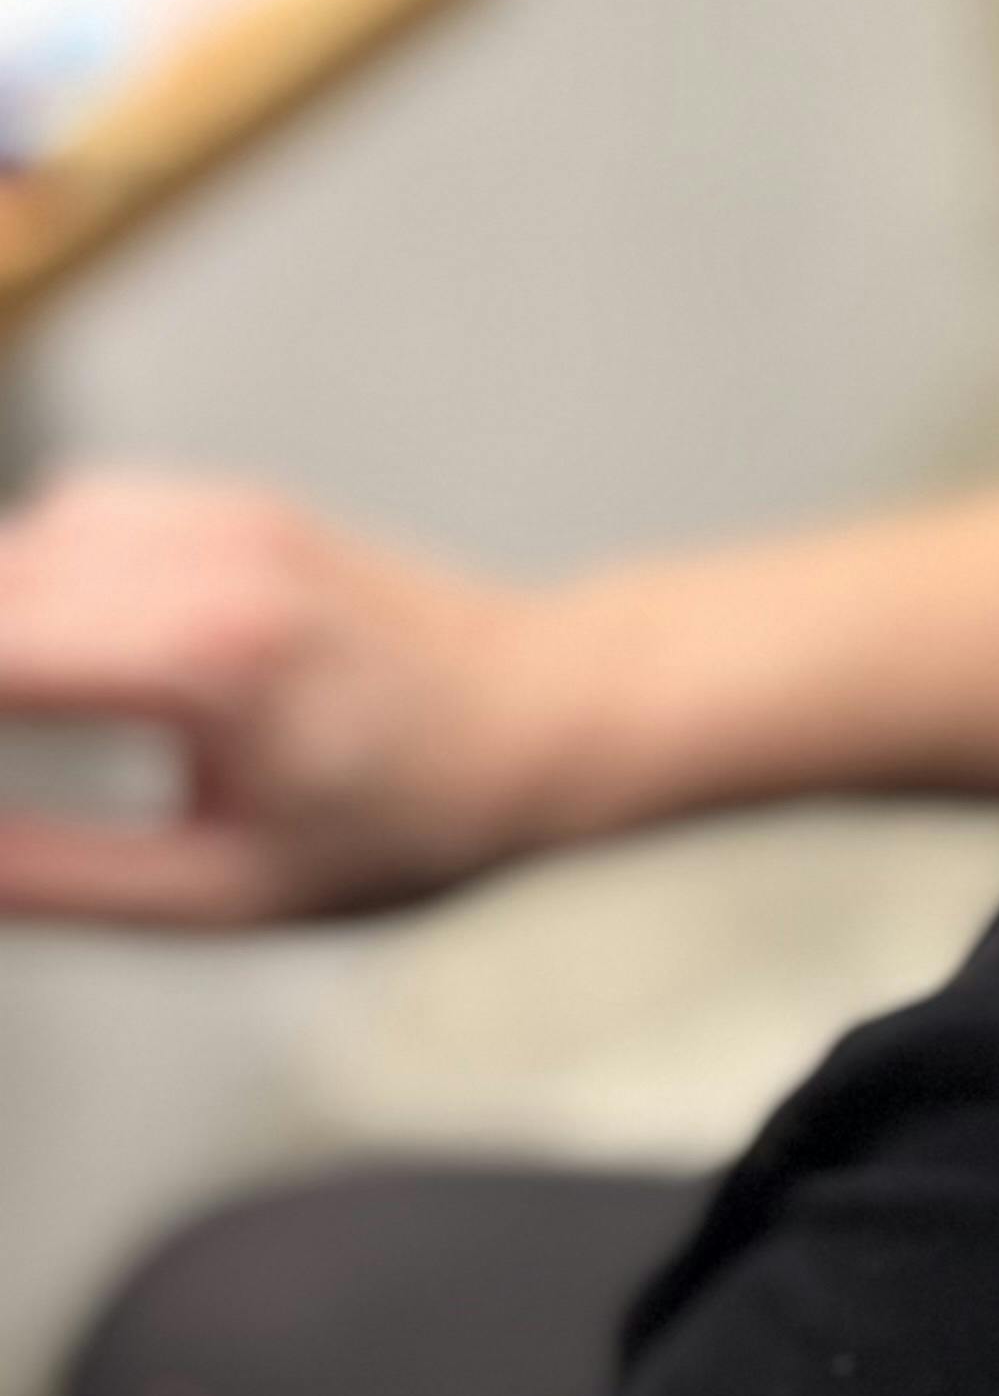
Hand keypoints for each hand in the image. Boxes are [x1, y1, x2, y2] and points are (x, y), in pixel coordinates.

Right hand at [0, 472, 572, 928]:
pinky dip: (18, 585)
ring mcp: (215, 512)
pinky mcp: (220, 500)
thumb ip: (54, 875)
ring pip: (12, 548)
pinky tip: (26, 660)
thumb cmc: (413, 820)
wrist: (548, 713)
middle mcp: (204, 556)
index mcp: (209, 659)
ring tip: (10, 725)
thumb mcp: (226, 894)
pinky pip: (65, 523)